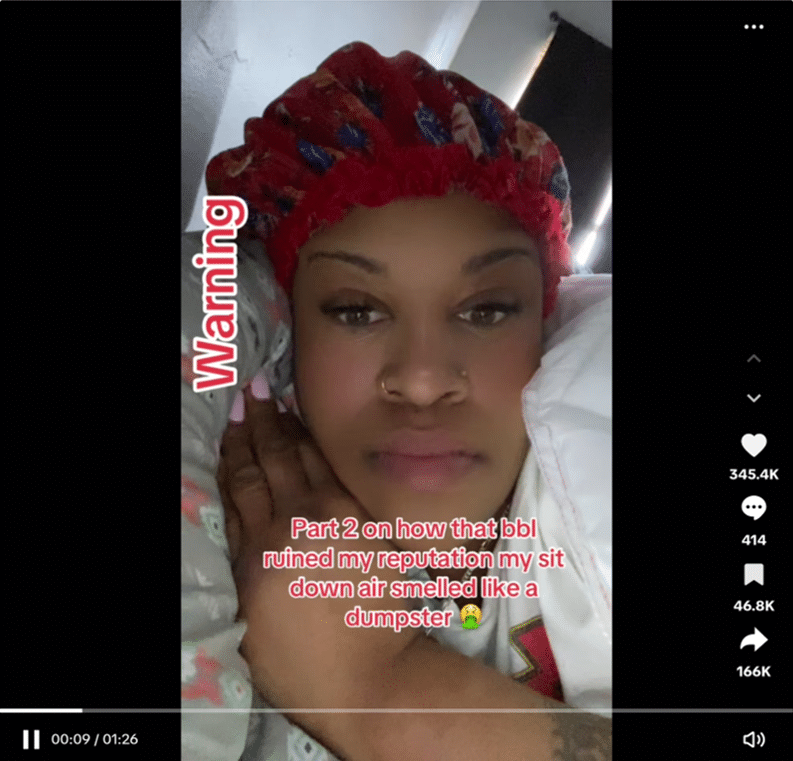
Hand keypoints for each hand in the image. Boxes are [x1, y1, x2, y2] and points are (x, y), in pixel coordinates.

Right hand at [216, 387, 376, 706]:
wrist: (367, 675)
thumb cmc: (298, 657)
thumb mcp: (250, 610)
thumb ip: (245, 554)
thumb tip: (241, 507)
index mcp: (262, 549)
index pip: (243, 484)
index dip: (235, 448)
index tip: (230, 420)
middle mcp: (297, 523)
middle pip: (273, 461)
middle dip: (259, 422)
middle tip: (252, 389)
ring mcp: (335, 518)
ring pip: (306, 459)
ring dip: (290, 427)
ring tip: (277, 400)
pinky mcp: (365, 520)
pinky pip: (337, 473)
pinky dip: (321, 448)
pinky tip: (312, 433)